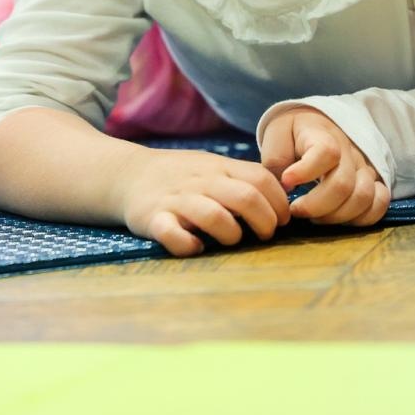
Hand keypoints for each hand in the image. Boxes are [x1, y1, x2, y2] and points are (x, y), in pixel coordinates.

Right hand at [115, 148, 290, 256]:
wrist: (127, 175)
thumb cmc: (183, 177)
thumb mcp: (214, 168)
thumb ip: (245, 179)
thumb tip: (286, 202)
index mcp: (219, 168)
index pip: (261, 179)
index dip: (279, 203)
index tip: (282, 220)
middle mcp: (201, 181)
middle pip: (246, 198)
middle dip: (265, 222)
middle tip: (264, 235)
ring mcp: (177, 200)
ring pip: (213, 215)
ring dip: (231, 233)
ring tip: (232, 239)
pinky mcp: (153, 218)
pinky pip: (171, 233)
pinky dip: (187, 244)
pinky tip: (195, 247)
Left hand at [260, 108, 388, 226]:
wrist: (315, 123)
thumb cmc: (294, 133)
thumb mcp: (277, 134)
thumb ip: (276, 159)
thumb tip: (285, 187)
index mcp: (323, 136)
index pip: (326, 152)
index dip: (305, 171)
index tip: (286, 182)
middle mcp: (349, 152)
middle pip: (343, 184)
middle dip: (316, 205)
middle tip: (295, 210)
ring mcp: (364, 167)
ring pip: (363, 196)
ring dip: (337, 215)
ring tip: (315, 217)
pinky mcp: (373, 181)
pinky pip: (380, 203)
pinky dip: (363, 218)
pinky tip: (339, 219)